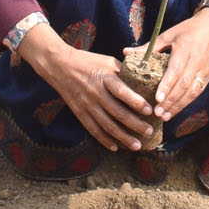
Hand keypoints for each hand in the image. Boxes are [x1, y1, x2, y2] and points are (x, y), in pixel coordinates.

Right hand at [21, 27, 155, 151]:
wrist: (60, 66)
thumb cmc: (88, 62)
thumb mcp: (107, 61)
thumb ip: (123, 72)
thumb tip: (144, 81)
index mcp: (104, 77)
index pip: (121, 91)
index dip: (136, 102)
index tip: (149, 110)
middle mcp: (96, 92)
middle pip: (117, 112)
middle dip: (135, 124)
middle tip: (149, 132)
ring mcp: (87, 105)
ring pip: (107, 125)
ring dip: (123, 137)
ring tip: (137, 145)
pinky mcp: (79, 113)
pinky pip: (93, 129)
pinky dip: (104, 140)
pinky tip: (115, 147)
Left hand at [149, 8, 208, 121]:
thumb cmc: (187, 30)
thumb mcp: (168, 35)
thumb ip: (149, 47)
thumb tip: (126, 53)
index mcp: (185, 48)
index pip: (176, 70)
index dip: (167, 85)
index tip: (157, 98)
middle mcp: (196, 61)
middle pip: (184, 85)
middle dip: (171, 101)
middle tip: (157, 113)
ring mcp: (204, 70)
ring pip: (192, 92)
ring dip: (178, 106)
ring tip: (164, 116)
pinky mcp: (208, 76)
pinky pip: (197, 92)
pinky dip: (186, 103)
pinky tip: (175, 111)